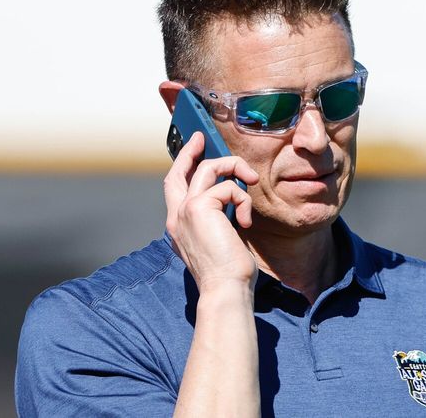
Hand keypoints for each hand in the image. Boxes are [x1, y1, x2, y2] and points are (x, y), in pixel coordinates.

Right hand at [163, 132, 260, 291]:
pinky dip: (243, 200)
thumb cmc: (228, 271)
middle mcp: (177, 216)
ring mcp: (186, 210)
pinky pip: (228, 187)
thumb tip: (230, 194)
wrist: (225, 289)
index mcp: (179, 225)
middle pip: (180, 170)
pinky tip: (246, 222)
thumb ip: (217, 217)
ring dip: (234, 169)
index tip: (193, 149)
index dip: (183, 165)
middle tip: (202, 136)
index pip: (175, 187)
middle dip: (191, 150)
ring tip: (250, 181)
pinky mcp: (200, 207)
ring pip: (208, 168)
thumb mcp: (218, 238)